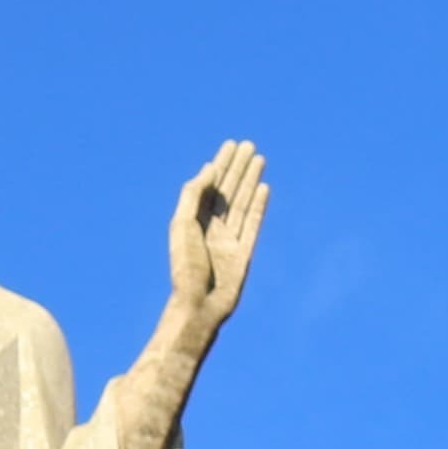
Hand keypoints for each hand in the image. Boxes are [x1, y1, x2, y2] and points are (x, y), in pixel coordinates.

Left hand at [163, 139, 267, 329]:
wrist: (199, 304)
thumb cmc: (185, 266)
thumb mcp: (182, 224)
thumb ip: (193, 194)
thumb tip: (210, 168)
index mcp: (194, 219)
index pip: (210, 184)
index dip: (221, 164)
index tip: (230, 145)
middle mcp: (212, 226)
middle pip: (228, 189)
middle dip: (238, 167)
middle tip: (249, 144)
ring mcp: (229, 239)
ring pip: (242, 202)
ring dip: (250, 180)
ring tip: (259, 157)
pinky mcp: (244, 253)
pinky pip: (254, 224)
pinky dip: (259, 205)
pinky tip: (264, 188)